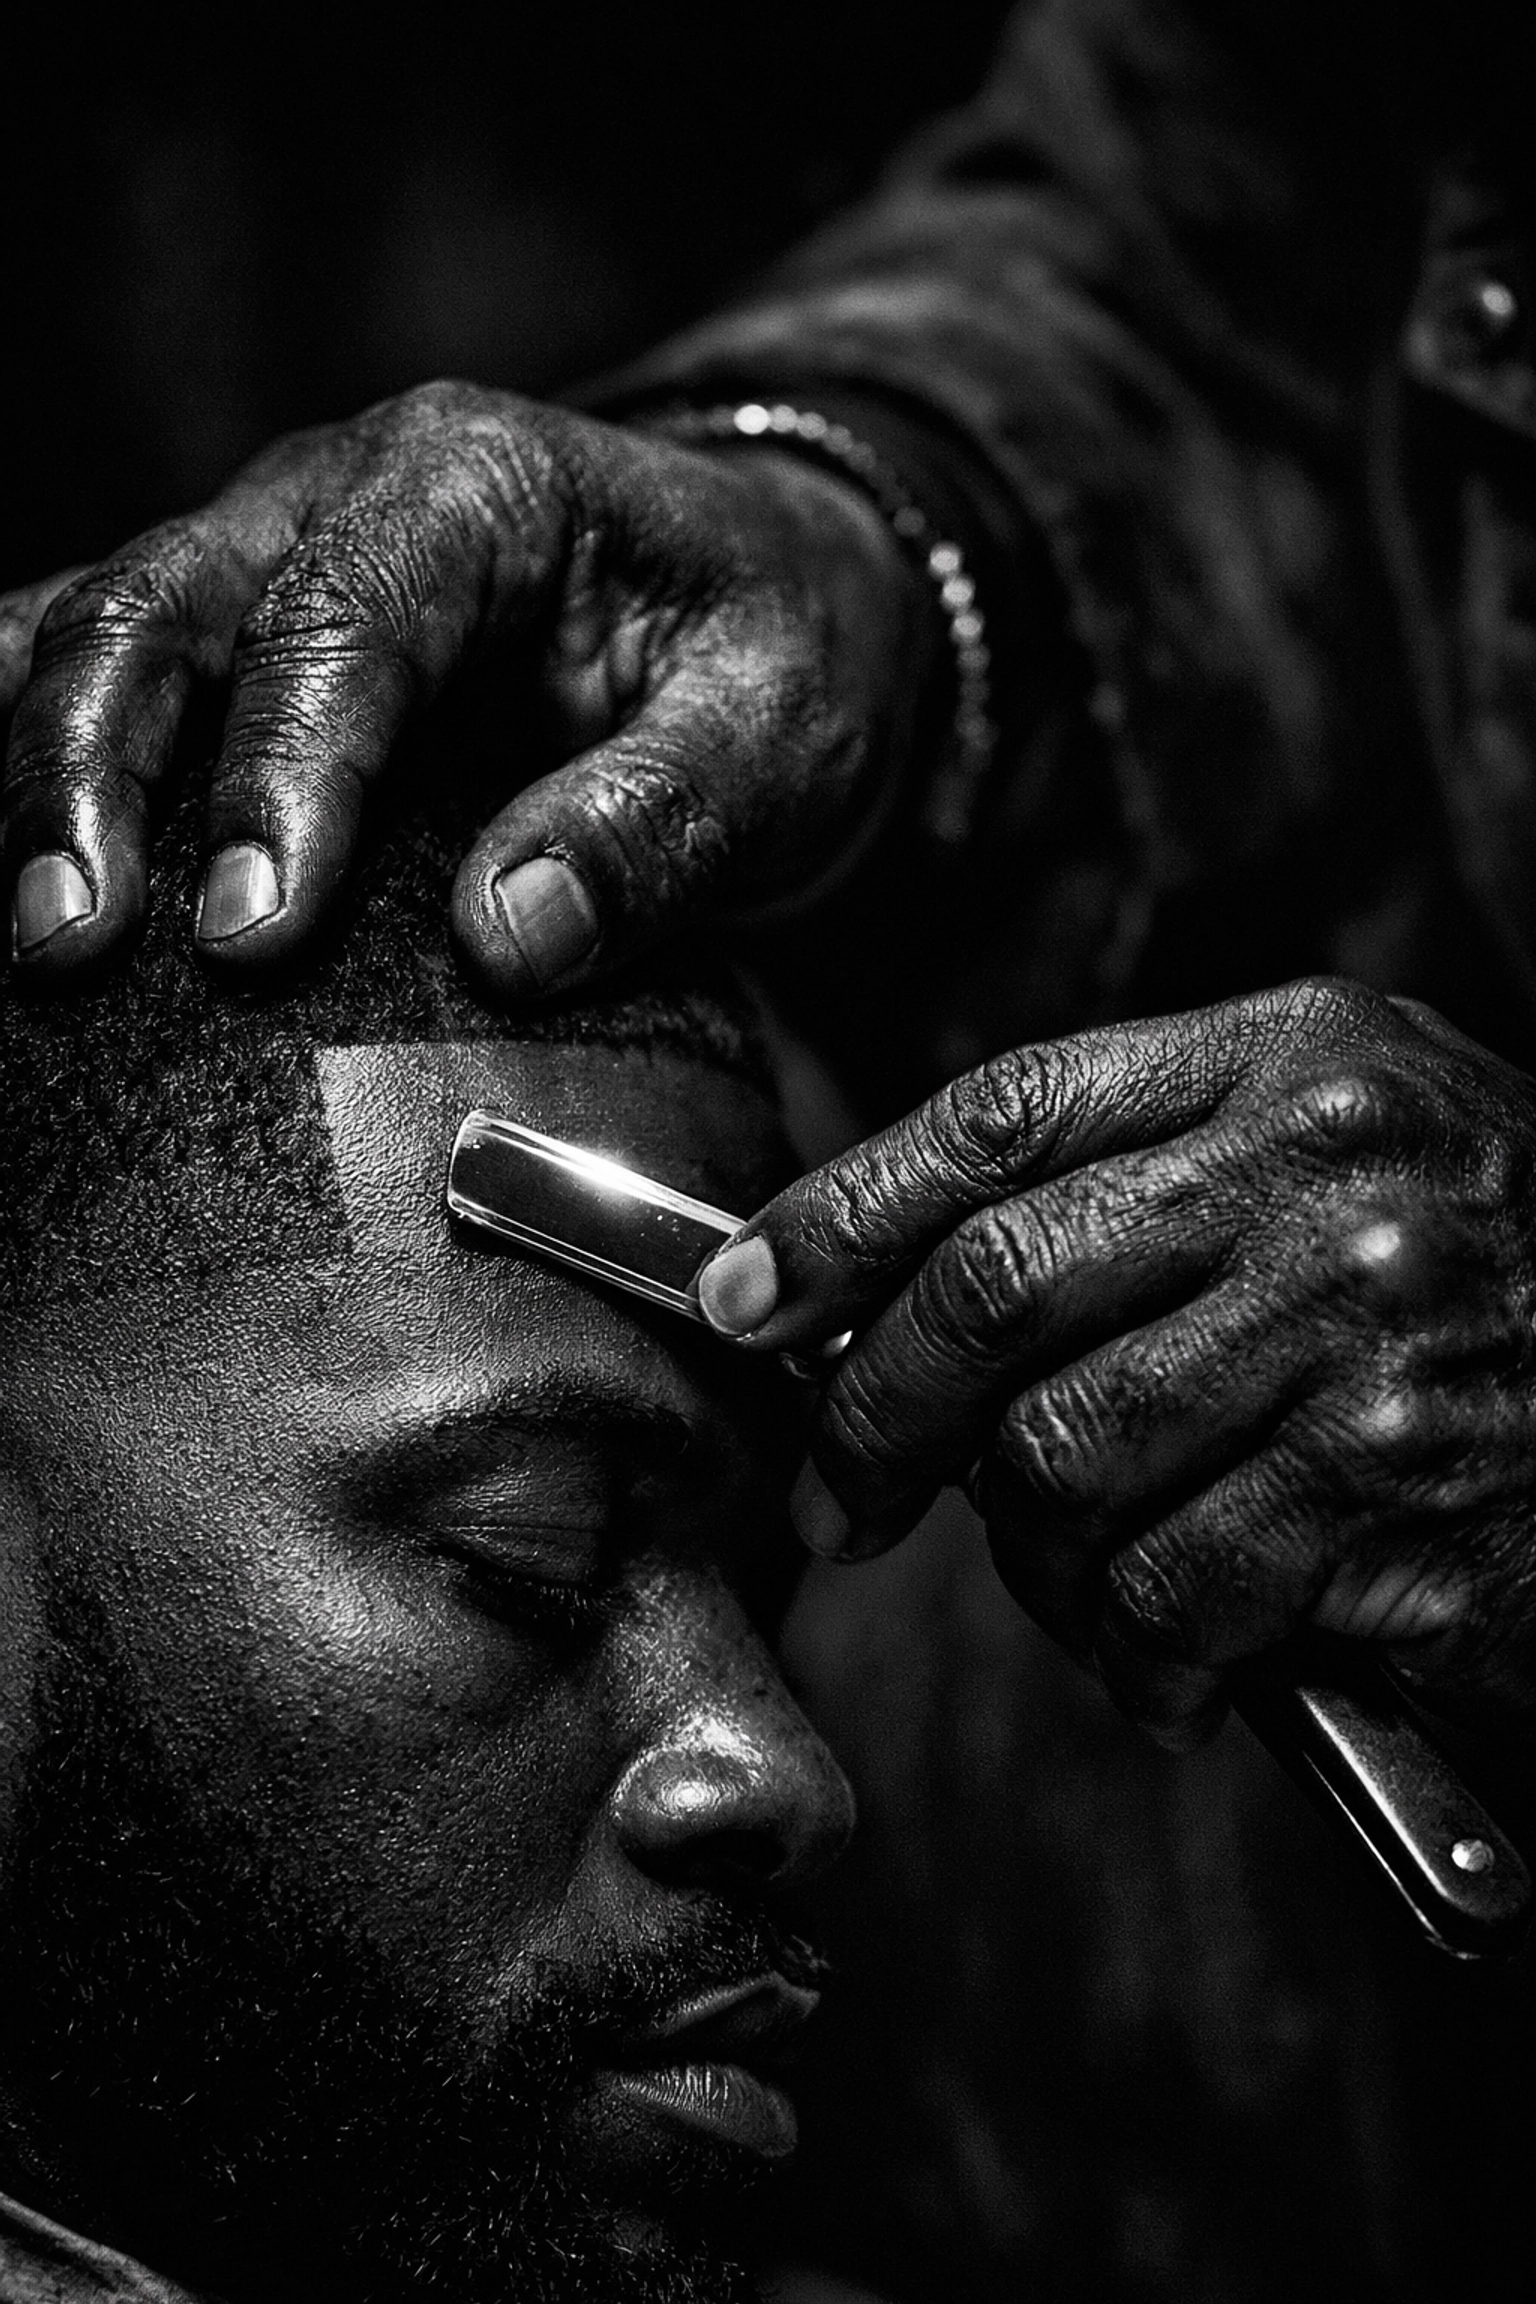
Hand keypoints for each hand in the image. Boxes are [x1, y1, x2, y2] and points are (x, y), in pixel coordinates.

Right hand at [0, 383, 929, 982]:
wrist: (766, 594)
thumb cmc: (775, 651)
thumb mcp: (777, 731)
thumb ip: (660, 820)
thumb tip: (508, 933)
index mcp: (479, 482)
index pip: (347, 615)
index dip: (281, 772)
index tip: (251, 932)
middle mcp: (339, 492)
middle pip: (162, 605)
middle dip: (95, 774)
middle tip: (69, 945)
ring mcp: (266, 554)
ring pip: (93, 630)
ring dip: (33, 774)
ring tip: (17, 937)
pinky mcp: (237, 636)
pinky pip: (94, 665)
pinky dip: (25, 747)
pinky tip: (5, 869)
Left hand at [698, 978, 1535, 1744]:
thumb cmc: (1498, 1264)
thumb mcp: (1342, 1142)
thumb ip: (1146, 1173)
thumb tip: (891, 1289)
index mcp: (1290, 1057)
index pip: (998, 1118)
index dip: (840, 1213)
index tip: (749, 1299)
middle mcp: (1325, 1173)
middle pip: (993, 1289)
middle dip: (872, 1414)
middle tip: (842, 1496)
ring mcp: (1367, 1331)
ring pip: (1060, 1463)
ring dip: (1028, 1560)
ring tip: (1074, 1580)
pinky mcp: (1399, 1494)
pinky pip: (1168, 1594)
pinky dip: (1133, 1656)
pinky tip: (1168, 1661)